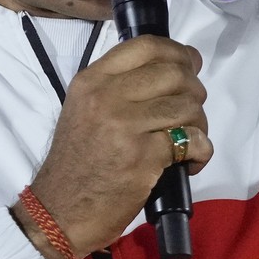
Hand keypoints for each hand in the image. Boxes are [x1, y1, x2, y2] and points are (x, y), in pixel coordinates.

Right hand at [18, 35, 212, 258]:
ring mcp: (125, 126)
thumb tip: (174, 68)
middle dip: (194, 92)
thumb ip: (121, 87)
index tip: (190, 65)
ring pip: (188, 106)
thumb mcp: (85, 110)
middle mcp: (107, 97)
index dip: (177, 52)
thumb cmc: (77, 163)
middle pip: (175, 73)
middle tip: (189, 114)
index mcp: (92, 80)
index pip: (146, 45)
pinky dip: (200, 152)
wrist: (58, 213)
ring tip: (187, 142)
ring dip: (199, 124)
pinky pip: (193, 141)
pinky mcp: (143, 157)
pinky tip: (187, 163)